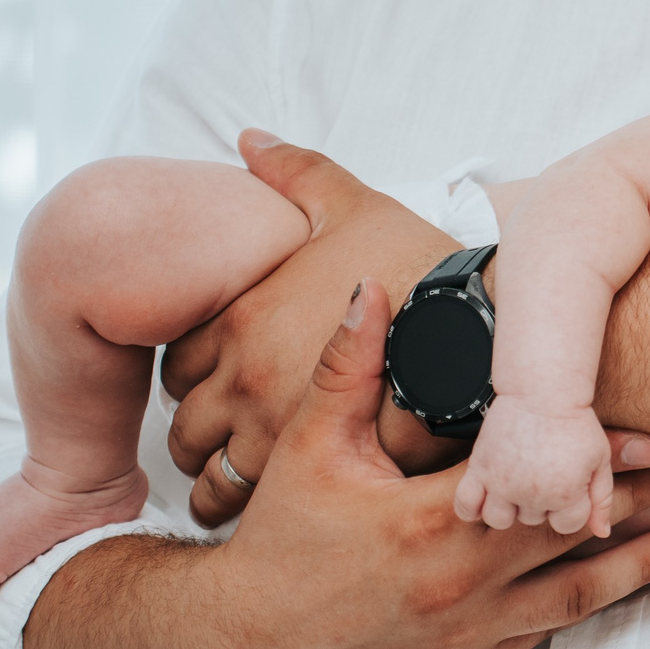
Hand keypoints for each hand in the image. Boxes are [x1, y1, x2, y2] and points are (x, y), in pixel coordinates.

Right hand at [28, 278, 649, 648]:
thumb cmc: (279, 539)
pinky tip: (629, 585)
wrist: (241, 646)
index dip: (600, 460)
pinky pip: (544, 634)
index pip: (536, 485)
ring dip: (638, 566)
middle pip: (571, 540)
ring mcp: (466, 635)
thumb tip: (372, 285)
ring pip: (573, 598)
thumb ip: (348, 364)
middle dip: (639, 506)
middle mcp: (456, 588)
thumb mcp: (310, 444)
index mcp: (427, 526)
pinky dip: (592, 608)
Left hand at [163, 130, 459, 524]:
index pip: (175, 365)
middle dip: (201, 435)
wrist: (474, 324)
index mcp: (240, 317)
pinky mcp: (311, 470)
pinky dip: (255, 509)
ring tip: (248, 481)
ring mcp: (270, 428)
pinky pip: (249, 506)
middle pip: (184, 427)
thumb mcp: (351, 205)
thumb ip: (295, 173)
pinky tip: (282, 503)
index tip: (218, 386)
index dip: (194, 379)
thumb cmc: (416, 267)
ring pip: (208, 477)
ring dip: (219, 480)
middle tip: (230, 438)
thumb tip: (248, 138)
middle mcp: (241, 377)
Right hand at [457, 399, 617, 536]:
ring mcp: (502, 483)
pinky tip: (486, 494)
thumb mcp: (601, 460)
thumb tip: (602, 533)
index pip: (566, 525)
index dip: (570, 505)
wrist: (543, 391)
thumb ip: (603, 499)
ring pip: (499, 519)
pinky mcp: (479, 469)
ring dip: (508, 505)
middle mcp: (531, 493)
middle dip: (541, 500)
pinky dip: (471, 507)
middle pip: (532, 520)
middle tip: (543, 470)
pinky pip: (465, 507)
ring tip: (517, 481)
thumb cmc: (575, 423)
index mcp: (564, 494)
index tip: (568, 482)